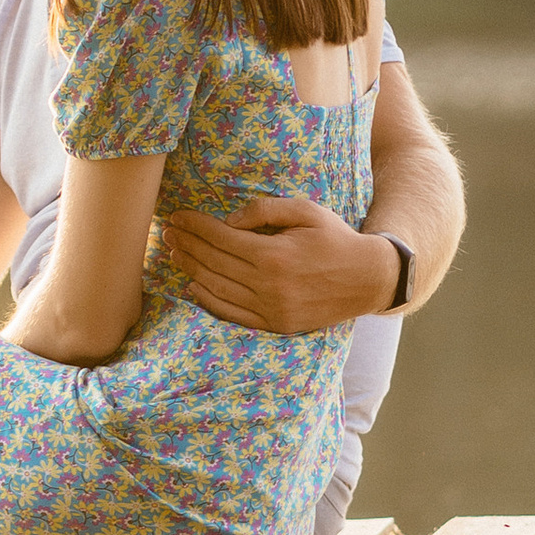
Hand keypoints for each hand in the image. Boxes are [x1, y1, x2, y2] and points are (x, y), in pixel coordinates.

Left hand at [162, 197, 396, 334]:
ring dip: (191, 270)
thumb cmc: (335, 238)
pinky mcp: (274, 324)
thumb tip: (228, 220)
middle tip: (167, 232)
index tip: (178, 216)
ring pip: (217, 288)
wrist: (367, 279)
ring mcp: (270, 308)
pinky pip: (232, 313)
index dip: (195, 226)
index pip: (221, 238)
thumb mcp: (306, 211)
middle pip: (213, 263)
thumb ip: (265, 210)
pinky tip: (194, 285)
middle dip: (186, 244)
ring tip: (174, 253)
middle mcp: (268, 285)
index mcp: (274, 254)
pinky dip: (208, 300)